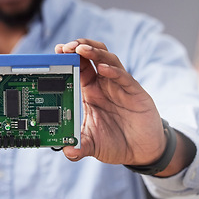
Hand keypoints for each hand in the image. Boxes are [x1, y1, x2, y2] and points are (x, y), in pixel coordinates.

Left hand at [55, 39, 165, 165]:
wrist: (142, 151)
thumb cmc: (115, 142)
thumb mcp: (92, 144)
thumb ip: (78, 147)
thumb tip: (66, 151)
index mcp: (91, 92)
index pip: (78, 68)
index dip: (68, 58)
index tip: (56, 51)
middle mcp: (104, 85)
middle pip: (91, 57)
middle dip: (78, 48)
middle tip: (65, 47)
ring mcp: (119, 86)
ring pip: (107, 60)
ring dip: (93, 52)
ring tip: (80, 49)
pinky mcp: (135, 92)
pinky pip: (123, 77)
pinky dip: (112, 71)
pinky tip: (102, 68)